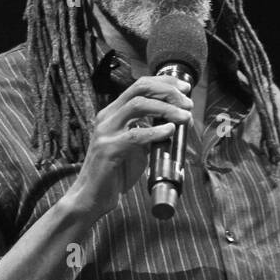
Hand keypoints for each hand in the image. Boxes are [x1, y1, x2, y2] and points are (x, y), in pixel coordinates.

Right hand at [65, 74, 191, 220]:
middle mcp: (107, 117)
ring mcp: (106, 132)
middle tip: (187, 103)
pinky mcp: (108, 149)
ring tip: (185, 117)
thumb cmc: (115, 172)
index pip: (140, 86)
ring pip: (138, 105)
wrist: (92, 196)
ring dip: (166, 108)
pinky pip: (135, 135)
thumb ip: (150, 132)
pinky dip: (156, 131)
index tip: (185, 88)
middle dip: (168, 91)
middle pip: (139, 89)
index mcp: (113, 113)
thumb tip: (176, 124)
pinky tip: (170, 132)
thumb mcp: (136, 147)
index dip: (165, 83)